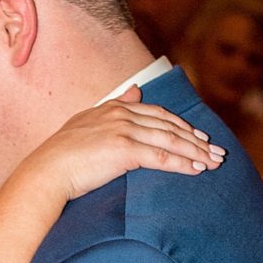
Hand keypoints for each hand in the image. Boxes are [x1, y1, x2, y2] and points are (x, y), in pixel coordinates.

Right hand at [21, 98, 223, 207]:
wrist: (45, 172)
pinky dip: (183, 164)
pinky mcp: (125, 150)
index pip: (157, 113)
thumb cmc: (60, 156)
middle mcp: (122, 114)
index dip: (181, 125)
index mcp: (114, 107)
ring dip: (196, 152)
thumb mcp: (88, 123)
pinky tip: (198, 170)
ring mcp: (124, 130)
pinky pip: (162, 157)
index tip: (200, 136)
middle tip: (217, 150)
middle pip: (169, 125)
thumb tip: (136, 90)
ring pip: (171, 140)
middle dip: (196, 139)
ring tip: (215, 162)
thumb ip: (115, 106)